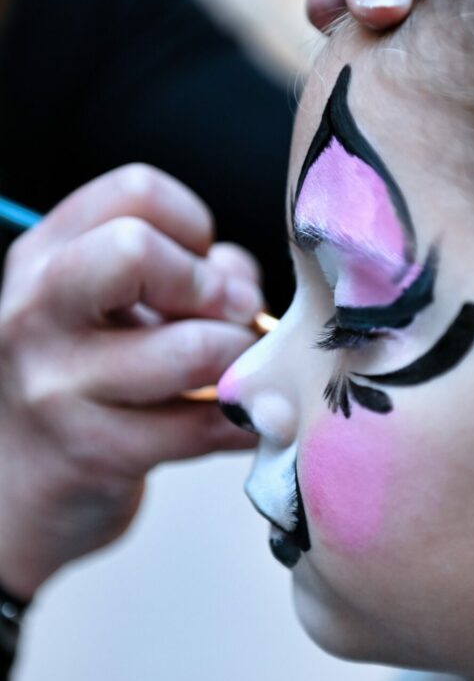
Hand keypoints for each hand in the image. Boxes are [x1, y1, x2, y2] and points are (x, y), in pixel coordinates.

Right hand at [0, 165, 261, 598]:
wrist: (18, 488)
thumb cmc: (84, 381)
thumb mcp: (110, 307)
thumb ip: (183, 273)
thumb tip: (243, 285)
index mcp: (45, 257)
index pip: (135, 192)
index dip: (195, 226)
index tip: (202, 267)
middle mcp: (39, 311)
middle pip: (137, 250)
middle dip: (211, 285)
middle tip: (230, 318)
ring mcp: (59, 385)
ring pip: (192, 348)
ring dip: (240, 359)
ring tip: (239, 372)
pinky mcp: (96, 453)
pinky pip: (205, 424)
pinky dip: (245, 420)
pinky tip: (241, 419)